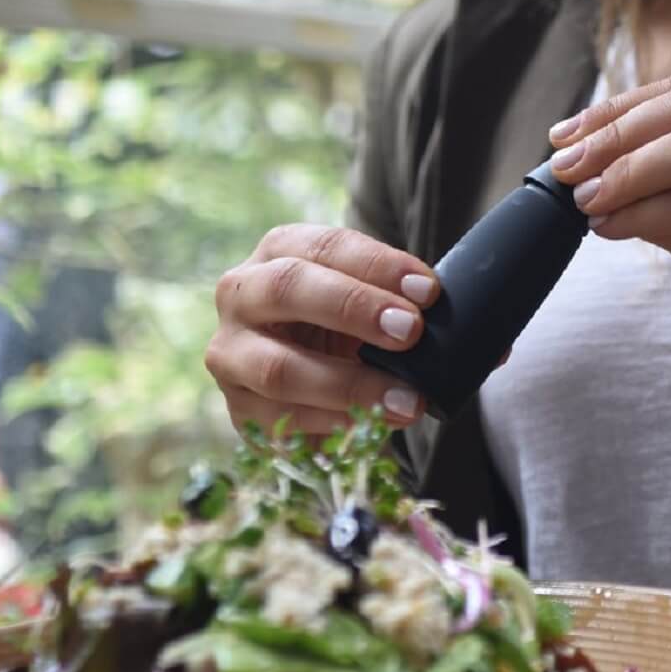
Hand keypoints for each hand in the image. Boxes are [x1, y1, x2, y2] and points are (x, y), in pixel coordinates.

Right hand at [206, 224, 436, 433]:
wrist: (313, 384)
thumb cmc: (348, 328)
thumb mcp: (366, 302)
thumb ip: (395, 301)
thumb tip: (439, 313)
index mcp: (280, 251)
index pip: (326, 246)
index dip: (378, 265)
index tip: (428, 291)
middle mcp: (242, 294)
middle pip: (288, 288)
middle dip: (354, 308)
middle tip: (410, 331)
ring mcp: (230, 353)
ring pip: (279, 367)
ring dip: (349, 385)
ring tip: (406, 399)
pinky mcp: (238, 408)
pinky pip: (281, 420)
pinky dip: (332, 425)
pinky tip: (371, 425)